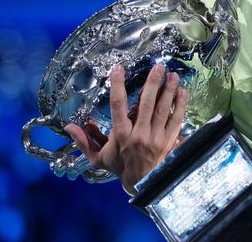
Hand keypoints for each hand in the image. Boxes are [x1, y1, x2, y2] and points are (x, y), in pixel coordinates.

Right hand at [64, 62, 187, 194]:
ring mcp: (156, 137)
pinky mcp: (169, 140)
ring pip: (163, 109)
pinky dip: (181, 105)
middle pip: (146, 104)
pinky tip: (183, 92)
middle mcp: (139, 134)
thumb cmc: (120, 167)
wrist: (142, 184)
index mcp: (121, 135)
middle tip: (158, 66)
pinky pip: (176, 119)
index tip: (118, 69)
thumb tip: (68, 127)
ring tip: (173, 74)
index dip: (117, 85)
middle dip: (152, 83)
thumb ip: (84, 141)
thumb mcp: (98, 157)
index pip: (118, 105)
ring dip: (169, 90)